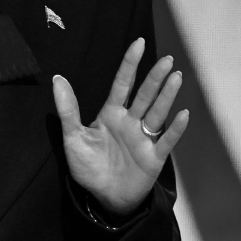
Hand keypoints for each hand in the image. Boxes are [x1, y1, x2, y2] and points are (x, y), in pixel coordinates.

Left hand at [53, 37, 188, 215]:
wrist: (102, 198)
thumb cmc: (88, 166)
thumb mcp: (72, 137)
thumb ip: (68, 109)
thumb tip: (57, 78)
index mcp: (111, 114)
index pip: (122, 84)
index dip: (130, 64)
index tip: (138, 42)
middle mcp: (130, 122)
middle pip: (144, 95)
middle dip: (155, 77)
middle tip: (167, 59)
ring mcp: (144, 138)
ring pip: (157, 112)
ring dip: (166, 96)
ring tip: (176, 76)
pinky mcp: (153, 157)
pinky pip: (166, 140)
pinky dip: (175, 129)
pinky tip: (183, 115)